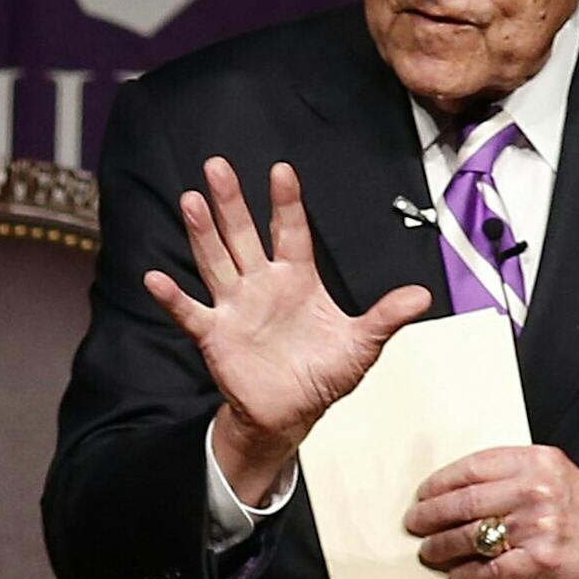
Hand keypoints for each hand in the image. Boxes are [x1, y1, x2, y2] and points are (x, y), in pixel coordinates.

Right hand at [143, 157, 430, 500]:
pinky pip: (191, 311)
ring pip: (216, 261)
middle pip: (243, 235)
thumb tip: (423, 296)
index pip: (291, 232)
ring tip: (190, 200)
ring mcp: (235, 306)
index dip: (286, 203)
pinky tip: (155, 278)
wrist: (292, 413)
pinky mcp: (215, 335)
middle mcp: (261, 284)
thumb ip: (385, 317)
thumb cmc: (322, 373)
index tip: (281, 171)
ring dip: (202, 233)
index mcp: (297, 279)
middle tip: (217, 166)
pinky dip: (173, 297)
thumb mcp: (361, 344)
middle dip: (231, 202)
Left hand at [405, 445, 578, 578]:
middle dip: (430, 515)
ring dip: (441, 546)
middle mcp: (534, 491)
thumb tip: (458, 485)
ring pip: (469, 536)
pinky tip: (458, 574)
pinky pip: (488, 569)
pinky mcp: (538, 562)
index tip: (423, 493)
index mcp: (535, 462)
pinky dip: (467, 574)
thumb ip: (512, 472)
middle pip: (463, 502)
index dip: (438, 483)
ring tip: (429, 550)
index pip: (470, 467)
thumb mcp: (553, 472)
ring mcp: (536, 528)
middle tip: (416, 522)